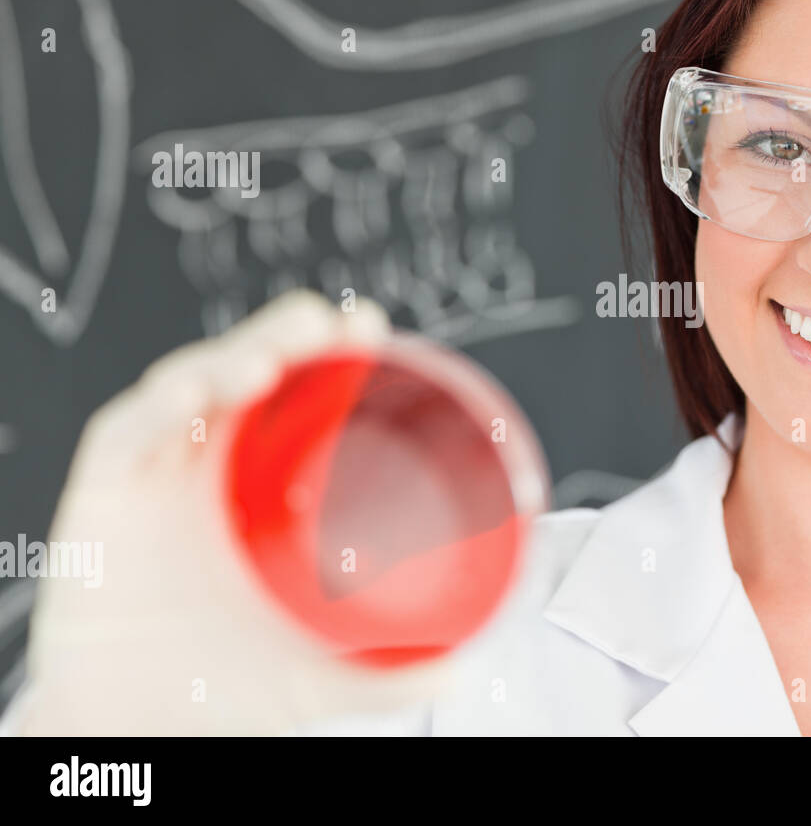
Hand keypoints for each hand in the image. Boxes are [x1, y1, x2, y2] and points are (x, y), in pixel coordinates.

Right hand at [15, 290, 456, 733]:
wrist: (136, 729)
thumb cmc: (225, 685)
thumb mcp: (316, 674)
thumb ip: (386, 671)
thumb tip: (459, 672)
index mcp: (268, 484)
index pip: (299, 397)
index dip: (332, 352)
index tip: (369, 325)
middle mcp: (216, 463)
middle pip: (251, 371)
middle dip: (286, 335)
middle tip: (331, 324)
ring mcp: (160, 471)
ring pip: (191, 386)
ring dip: (230, 360)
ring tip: (268, 360)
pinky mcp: (106, 492)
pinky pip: (128, 434)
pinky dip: (159, 408)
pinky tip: (194, 395)